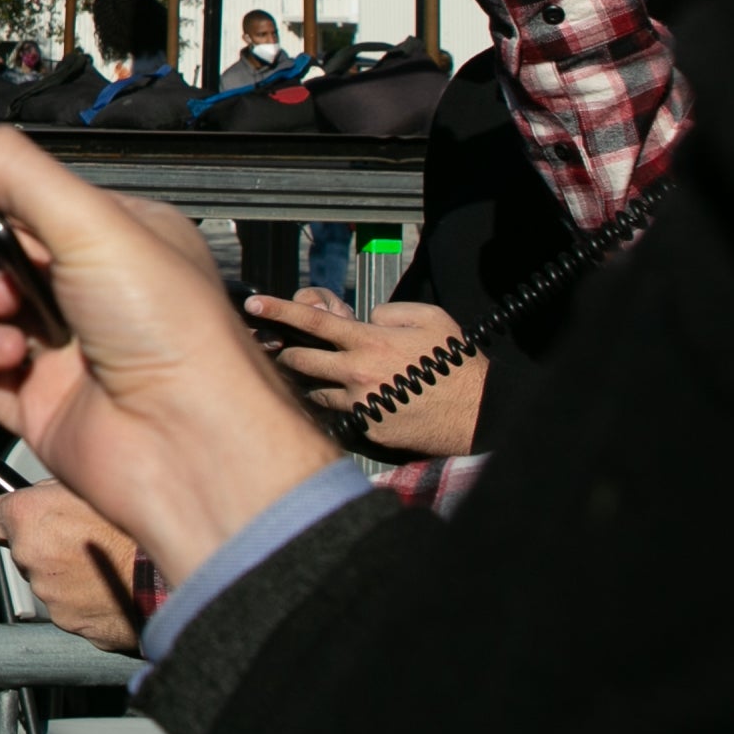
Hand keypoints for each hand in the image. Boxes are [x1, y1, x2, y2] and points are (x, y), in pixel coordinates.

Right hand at [0, 122, 337, 591]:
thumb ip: (5, 172)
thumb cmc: (171, 329)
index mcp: (120, 238)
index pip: (34, 196)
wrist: (189, 446)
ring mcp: (62, 348)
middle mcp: (92, 291)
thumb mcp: (90, 222)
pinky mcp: (35, 400)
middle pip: (0, 247)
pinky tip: (6, 355)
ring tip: (6, 307)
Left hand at [0, 484, 144, 654]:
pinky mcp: (71, 624)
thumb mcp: (93, 483)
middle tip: (84, 539)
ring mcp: (50, 595)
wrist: (172, 576)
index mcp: (27, 518)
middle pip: (25, 551)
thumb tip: (48, 491)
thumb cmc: (137, 526)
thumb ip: (57, 490)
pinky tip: (114, 585)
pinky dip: (88, 599)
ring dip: (69, 573)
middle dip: (46, 545)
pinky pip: (73, 607)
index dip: (0, 520)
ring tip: (107, 562)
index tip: (6, 522)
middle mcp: (30, 558)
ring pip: (50, 581)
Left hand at [247, 290, 482, 456]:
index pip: (313, 321)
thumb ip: (388, 311)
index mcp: (369, 341)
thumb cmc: (456, 362)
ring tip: (327, 378)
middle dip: (287, 353)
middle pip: (301, 360)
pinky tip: (358, 403)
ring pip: (316, 391)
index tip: (254, 304)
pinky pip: (342, 415)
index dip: (280, 310)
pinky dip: (342, 407)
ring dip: (314, 383)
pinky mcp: (367, 429)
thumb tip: (365, 319)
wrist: (480, 412)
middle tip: (282, 349)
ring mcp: (360, 404)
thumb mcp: (429, 318)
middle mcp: (357, 372)